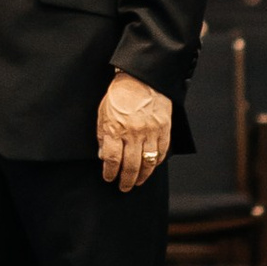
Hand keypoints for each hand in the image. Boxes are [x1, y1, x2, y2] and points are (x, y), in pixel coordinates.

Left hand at [98, 71, 171, 191]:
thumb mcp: (103, 112)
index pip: (112, 159)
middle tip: (123, 187)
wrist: (142, 78)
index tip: (108, 178)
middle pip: (130, 165)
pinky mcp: (164, 129)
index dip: (110, 172)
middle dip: (126, 180)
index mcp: (116, 128)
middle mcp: (133, 133)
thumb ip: (102, 134)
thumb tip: (103, 156)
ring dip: (142, 176)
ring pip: (147, 163)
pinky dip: (156, 163)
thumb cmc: (120, 94)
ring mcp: (151, 132)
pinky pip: (161, 152)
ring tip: (137, 182)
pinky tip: (150, 167)